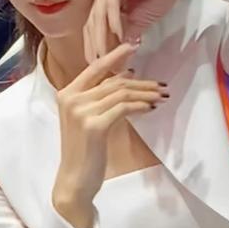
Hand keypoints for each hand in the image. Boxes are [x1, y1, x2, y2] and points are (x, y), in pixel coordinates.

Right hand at [52, 42, 166, 227]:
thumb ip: (101, 97)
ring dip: (145, 93)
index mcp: (67, 93)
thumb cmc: (84, 150)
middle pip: (114, 81)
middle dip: (142, 82)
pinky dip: (140, 106)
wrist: (74, 181)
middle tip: (161, 85)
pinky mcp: (94, 125)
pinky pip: (123, 108)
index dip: (116, 55)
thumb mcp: (88, 118)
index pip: (95, 68)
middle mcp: (72, 99)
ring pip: (121, 93)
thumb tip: (127, 75)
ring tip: (161, 97)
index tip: (134, 46)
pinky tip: (151, 107)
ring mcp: (81, 111)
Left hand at [84, 0, 205, 61]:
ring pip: (100, 11)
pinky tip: (117, 33)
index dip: (93, 44)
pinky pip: (112, 0)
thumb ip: (128, 35)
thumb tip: (118, 58)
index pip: (94, 23)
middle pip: (93, 18)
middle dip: (94, 43)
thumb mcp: (141, 19)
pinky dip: (113, 18)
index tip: (96, 64)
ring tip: (103, 54)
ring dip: (101, 35)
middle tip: (97, 63)